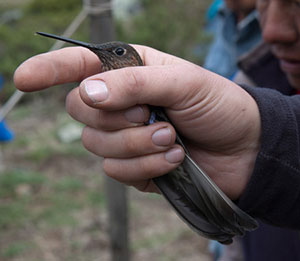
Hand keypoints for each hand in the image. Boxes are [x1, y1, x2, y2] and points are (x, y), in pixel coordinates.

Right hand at [14, 45, 260, 198]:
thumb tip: (86, 92)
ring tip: (172, 137)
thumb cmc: (217, 105)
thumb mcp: (183, 82)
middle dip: (117, 118)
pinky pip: (116, 170)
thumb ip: (135, 83)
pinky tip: (174, 157)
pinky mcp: (133, 165)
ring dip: (137, 144)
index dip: (50, 69)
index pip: (80, 67)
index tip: (23, 77)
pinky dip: (146, 166)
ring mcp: (124, 136)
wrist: (241, 147)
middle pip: (80, 110)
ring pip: (97, 145)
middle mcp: (120, 103)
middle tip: (154, 116)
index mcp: (130, 73)